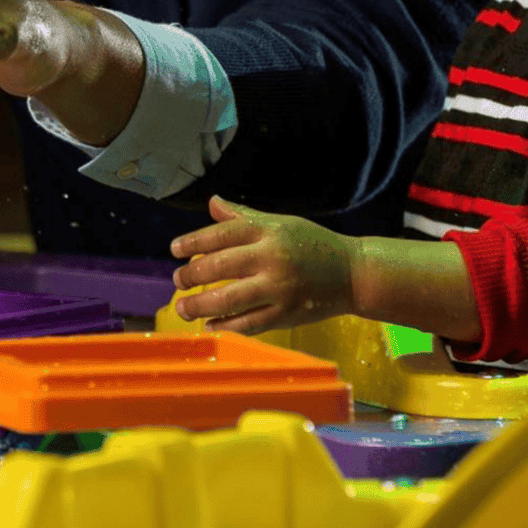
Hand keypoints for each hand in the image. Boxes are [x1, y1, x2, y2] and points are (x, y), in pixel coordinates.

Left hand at [169, 194, 354, 333]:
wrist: (352, 273)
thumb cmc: (312, 243)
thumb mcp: (280, 223)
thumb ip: (243, 216)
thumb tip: (212, 202)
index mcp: (269, 231)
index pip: (221, 234)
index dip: (193, 241)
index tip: (174, 249)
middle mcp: (272, 258)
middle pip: (220, 266)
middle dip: (192, 275)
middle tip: (177, 280)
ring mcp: (279, 289)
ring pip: (229, 299)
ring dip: (200, 305)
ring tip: (182, 307)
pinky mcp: (286, 315)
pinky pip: (248, 323)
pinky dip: (225, 325)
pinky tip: (210, 324)